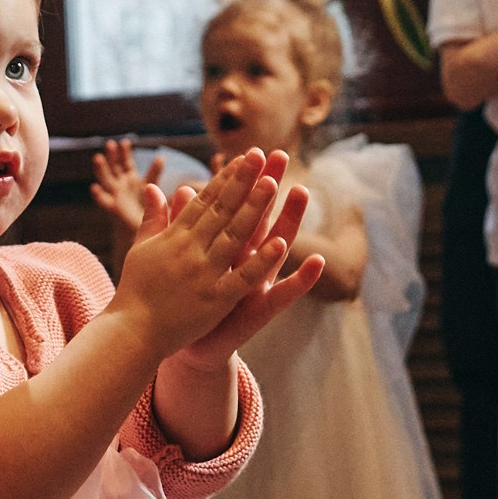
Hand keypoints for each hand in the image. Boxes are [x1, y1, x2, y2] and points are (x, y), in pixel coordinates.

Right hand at [90, 139, 165, 240]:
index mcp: (131, 177)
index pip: (127, 162)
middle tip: (110, 144)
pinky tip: (95, 188)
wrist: (143, 230)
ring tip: (98, 158)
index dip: (125, 152)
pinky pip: (104, 201)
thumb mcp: (152, 187)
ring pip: (106, 180)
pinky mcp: (113, 208)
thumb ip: (154, 172)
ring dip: (101, 169)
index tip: (125, 142)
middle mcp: (121, 183)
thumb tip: (161, 157)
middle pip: (114, 167)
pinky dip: (99, 195)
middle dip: (111, 156)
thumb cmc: (148, 207)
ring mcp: (116, 195)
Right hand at [108, 150, 304, 360]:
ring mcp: (203, 274)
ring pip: (234, 236)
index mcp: (175, 237)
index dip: (225, 178)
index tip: (243, 158)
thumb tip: (152, 187)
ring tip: (272, 184)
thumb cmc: (135, 289)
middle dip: (243, 182)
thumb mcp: (141, 248)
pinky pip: (241, 278)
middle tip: (261, 156)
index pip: (205, 201)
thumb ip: (152, 218)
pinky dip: (260, 261)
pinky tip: (279, 244)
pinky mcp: (214, 300)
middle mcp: (190, 250)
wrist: (132, 331)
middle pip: (222, 211)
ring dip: (254, 210)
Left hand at [174, 160, 322, 369]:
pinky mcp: (262, 310)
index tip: (252, 150)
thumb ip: (186, 227)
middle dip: (270, 188)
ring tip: (301, 191)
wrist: (192, 348)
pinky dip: (301, 279)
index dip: (245, 182)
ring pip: (277, 247)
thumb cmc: (190, 302)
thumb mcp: (188, 259)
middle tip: (281, 156)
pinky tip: (317, 261)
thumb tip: (180, 189)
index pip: (237, 207)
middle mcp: (246, 261)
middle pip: (261, 217)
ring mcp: (258, 284)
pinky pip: (284, 294)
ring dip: (290, 220)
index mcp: (226, 247)